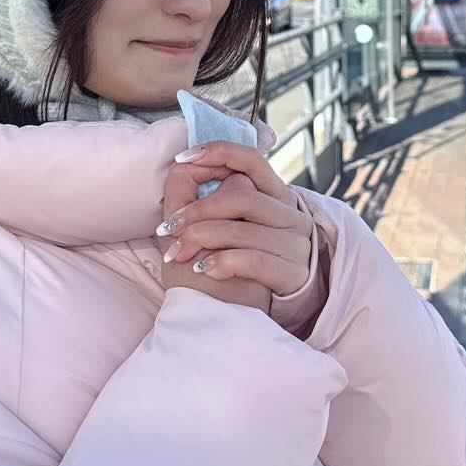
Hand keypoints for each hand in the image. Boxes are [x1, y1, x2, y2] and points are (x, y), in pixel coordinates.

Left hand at [157, 143, 313, 314]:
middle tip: (169, 228)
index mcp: (275, 195)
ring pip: (240, 229)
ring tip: (179, 253)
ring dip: (199, 239)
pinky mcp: (292, 272)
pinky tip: (203, 269)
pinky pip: (251, 260)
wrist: (250, 314)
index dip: (219, 151)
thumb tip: (183, 166)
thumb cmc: (230, 265)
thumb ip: (209, 196)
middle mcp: (291, 215)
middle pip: (240, 196)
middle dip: (196, 211)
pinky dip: (220, 263)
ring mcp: (296, 244)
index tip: (184, 157)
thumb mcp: (223, 226)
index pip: (251, 160)